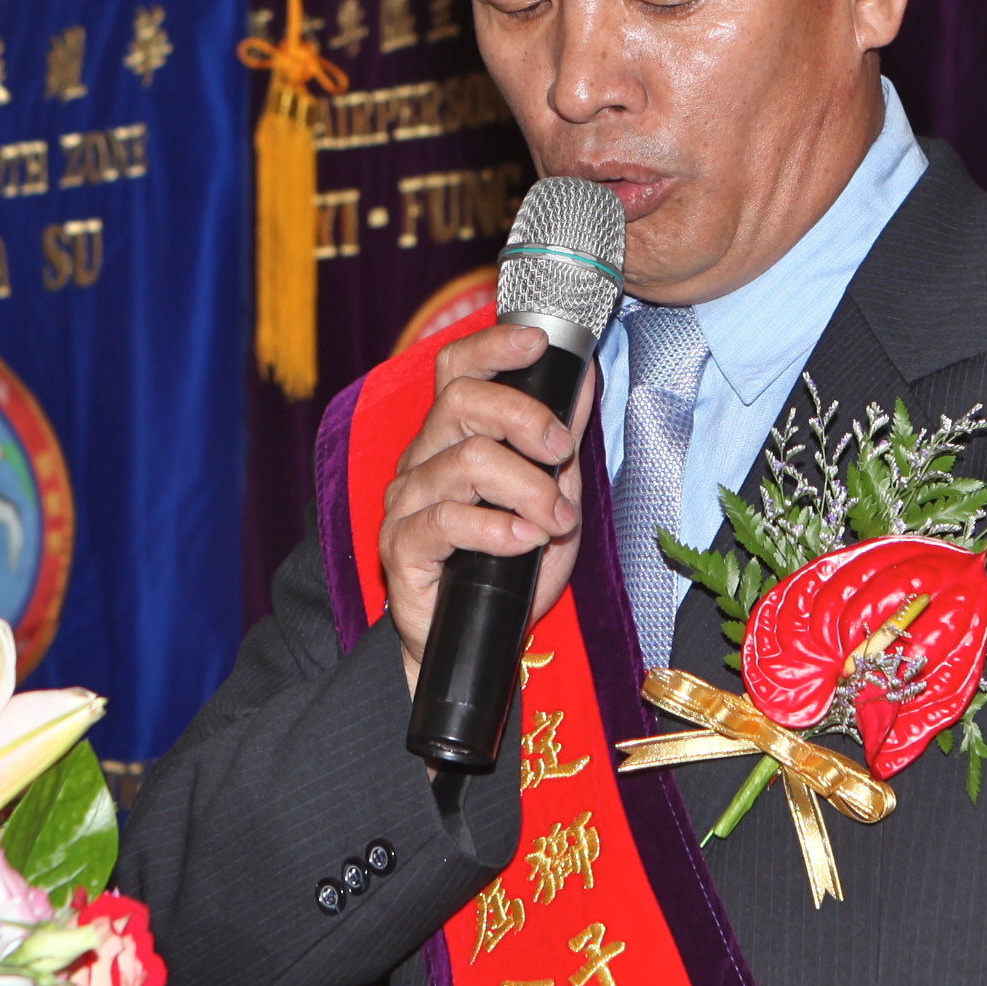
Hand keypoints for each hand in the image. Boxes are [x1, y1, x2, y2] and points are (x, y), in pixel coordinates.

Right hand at [375, 325, 595, 687]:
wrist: (475, 643)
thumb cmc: (509, 569)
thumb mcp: (552, 497)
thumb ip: (560, 442)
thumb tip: (585, 378)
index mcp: (451, 438)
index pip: (456, 369)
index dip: (492, 346)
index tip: (538, 342)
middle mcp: (422, 460)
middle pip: (460, 401)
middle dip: (524, 417)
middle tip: (562, 451)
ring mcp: (407, 503)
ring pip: (465, 461)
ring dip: (527, 489)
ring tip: (556, 520)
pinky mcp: (401, 548)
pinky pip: (447, 520)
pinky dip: (497, 528)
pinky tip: (525, 541)